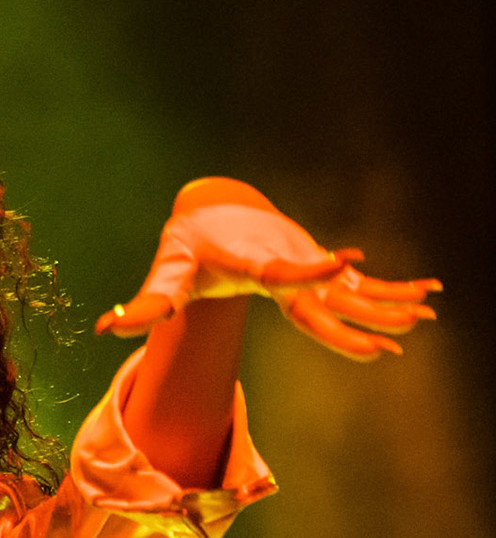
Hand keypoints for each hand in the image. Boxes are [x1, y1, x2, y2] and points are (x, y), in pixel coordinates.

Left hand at [95, 177, 439, 359]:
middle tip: (403, 319)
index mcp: (254, 265)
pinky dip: (390, 288)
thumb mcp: (167, 274)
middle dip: (363, 305)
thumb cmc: (188, 246)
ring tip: (432, 305)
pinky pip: (356, 285)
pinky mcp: (315, 267)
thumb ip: (143, 305)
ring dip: (390, 297)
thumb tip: (105, 328)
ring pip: (351, 289)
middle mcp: (288, 264)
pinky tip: (428, 295)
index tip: (346, 260)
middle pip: (328, 292)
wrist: (214, 209)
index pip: (285, 273)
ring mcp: (306, 266)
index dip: (311, 269)